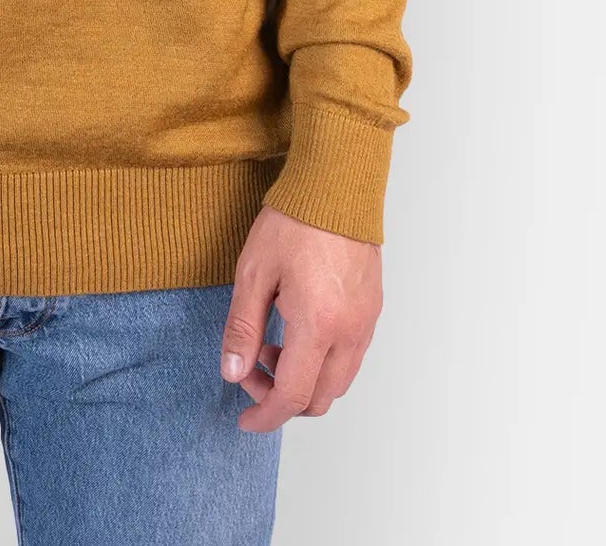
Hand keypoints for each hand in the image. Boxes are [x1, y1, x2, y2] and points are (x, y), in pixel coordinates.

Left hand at [220, 202, 382, 431]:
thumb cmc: (294, 221)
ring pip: (339, 381)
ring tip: (272, 345)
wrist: (336, 185)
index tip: (245, 421)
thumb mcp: (254, 272)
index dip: (266, 415)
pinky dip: (323, 362)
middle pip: (320, 398)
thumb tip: (233, 372)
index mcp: (318, 325)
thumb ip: (242, 328)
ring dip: (304, 380)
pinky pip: (351, 357)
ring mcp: (366, 322)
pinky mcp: (372, 309)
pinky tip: (297, 331)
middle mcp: (349, 331)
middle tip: (252, 371)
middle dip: (283, 398)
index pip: (292, 394)